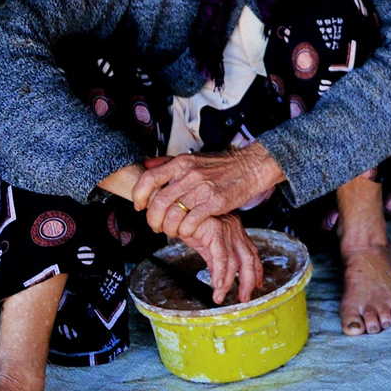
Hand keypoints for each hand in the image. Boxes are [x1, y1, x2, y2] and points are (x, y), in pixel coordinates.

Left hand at [133, 145, 284, 238]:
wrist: (251, 167)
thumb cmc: (223, 165)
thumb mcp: (194, 159)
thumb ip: (170, 164)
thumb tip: (146, 165)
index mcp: (181, 163)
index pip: (149, 179)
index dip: (139, 195)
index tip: (139, 205)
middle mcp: (189, 175)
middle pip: (159, 202)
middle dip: (152, 219)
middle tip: (155, 226)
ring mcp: (203, 189)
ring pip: (173, 215)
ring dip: (168, 228)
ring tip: (171, 231)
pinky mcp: (215, 203)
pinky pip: (191, 222)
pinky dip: (185, 231)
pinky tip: (187, 231)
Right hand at [181, 214, 261, 304]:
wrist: (174, 211)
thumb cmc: (189, 224)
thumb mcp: (205, 245)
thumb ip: (214, 260)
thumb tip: (219, 278)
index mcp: (235, 231)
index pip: (251, 253)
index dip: (256, 270)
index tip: (257, 284)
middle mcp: (235, 230)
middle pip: (249, 259)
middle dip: (248, 280)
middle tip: (244, 297)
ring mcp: (227, 230)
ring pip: (234, 261)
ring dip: (227, 283)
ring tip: (220, 297)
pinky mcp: (216, 231)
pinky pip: (221, 257)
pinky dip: (220, 274)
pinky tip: (217, 286)